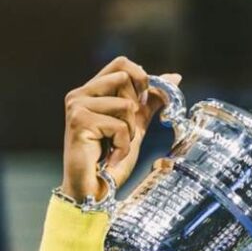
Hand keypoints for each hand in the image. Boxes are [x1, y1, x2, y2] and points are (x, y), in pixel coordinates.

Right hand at [61, 56, 181, 201]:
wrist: (94, 187)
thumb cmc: (111, 158)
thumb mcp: (137, 124)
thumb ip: (151, 100)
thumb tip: (174, 77)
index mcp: (91, 90)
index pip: (121, 63)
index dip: (141, 77)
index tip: (143, 102)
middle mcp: (80, 93)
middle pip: (125, 78)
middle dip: (135, 108)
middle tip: (123, 131)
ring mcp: (77, 105)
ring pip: (126, 104)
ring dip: (129, 130)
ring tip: (114, 145)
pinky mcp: (78, 121)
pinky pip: (119, 125)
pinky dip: (122, 145)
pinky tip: (111, 156)